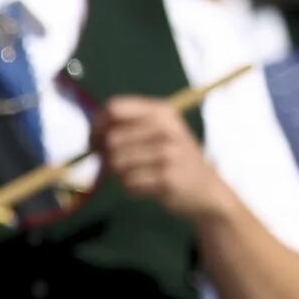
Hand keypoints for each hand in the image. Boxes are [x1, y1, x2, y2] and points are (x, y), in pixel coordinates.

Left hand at [98, 95, 231, 222]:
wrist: (207, 190)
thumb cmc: (174, 159)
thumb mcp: (159, 132)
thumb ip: (128, 125)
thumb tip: (91, 132)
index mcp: (162, 112)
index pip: (114, 109)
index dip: (97, 125)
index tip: (94, 141)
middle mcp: (166, 129)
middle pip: (112, 139)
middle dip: (106, 155)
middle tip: (114, 164)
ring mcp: (168, 154)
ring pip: (117, 164)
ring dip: (119, 174)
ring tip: (136, 175)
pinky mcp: (167, 179)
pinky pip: (129, 184)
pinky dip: (131, 188)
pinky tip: (146, 187)